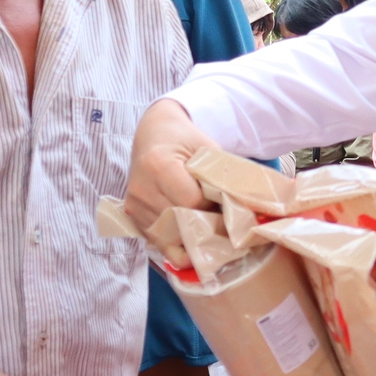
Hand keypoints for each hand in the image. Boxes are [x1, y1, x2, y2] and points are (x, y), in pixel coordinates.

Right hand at [123, 100, 214, 232]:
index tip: (224, 203)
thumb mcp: (207, 149)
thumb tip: (242, 208)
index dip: (213, 206)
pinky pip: (159, 239)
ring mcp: (134, 205)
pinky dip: (178, 242)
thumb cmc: (184, 139)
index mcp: (159, 166)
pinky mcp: (133, 216)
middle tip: (222, 220)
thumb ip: (221, 177)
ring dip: (191, 237)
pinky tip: (193, 237)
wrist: (153, 133)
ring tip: (209, 226)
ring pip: (169, 236)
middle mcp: (141, 189)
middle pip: (180, 222)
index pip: (192, 202)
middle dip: (205, 225)